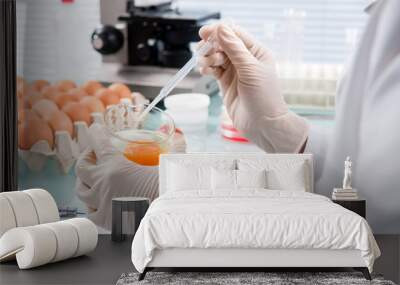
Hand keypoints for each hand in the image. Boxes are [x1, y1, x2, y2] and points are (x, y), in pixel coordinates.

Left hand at [75, 124, 185, 228]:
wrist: (168, 217)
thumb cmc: (169, 190)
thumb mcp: (170, 164)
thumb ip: (174, 148)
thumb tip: (180, 136)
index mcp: (116, 165)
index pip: (98, 142)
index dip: (96, 133)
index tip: (97, 129)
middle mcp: (103, 182)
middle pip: (82, 166)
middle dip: (86, 158)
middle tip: (94, 155)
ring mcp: (101, 202)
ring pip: (80, 190)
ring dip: (84, 181)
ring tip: (92, 179)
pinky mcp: (104, 220)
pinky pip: (89, 212)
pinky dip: (91, 206)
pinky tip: (98, 203)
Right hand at [198, 23, 307, 151]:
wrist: (262, 124)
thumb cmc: (263, 97)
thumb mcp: (250, 69)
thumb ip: (234, 48)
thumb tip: (221, 28)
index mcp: (256, 52)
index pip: (235, 34)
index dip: (219, 31)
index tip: (204, 33)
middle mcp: (245, 59)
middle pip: (222, 43)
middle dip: (211, 45)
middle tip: (203, 51)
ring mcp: (235, 71)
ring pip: (216, 56)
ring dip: (207, 57)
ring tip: (206, 65)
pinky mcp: (226, 82)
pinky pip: (213, 69)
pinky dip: (207, 68)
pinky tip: (205, 71)